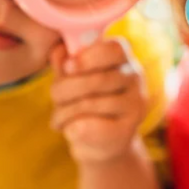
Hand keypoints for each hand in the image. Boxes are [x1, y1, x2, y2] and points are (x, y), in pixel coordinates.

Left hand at [49, 38, 146, 164]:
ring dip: (66, 112)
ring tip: (57, 118)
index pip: (113, 49)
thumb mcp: (72, 78)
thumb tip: (59, 49)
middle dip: (67, 89)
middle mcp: (135, 77)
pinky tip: (70, 129)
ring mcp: (135, 103)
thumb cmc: (84, 100)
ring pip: (94, 104)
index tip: (67, 67)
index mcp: (122, 58)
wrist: (98, 140)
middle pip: (99, 79)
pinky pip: (97, 127)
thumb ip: (65, 62)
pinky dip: (77, 129)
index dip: (88, 57)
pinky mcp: (129, 129)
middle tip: (54, 97)